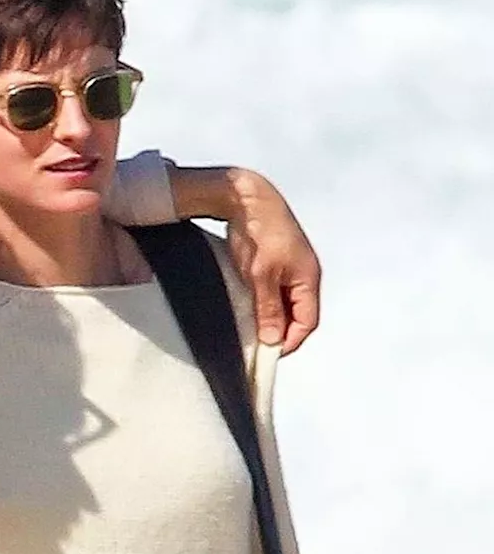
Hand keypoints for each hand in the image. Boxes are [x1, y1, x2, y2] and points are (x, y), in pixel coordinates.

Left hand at [221, 168, 320, 354]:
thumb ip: (267, 307)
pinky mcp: (274, 264)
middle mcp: (304, 275)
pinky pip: (273, 292)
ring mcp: (289, 269)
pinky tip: (245, 310)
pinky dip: (262, 304)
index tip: (268, 355)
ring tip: (249, 331)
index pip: (307, 322)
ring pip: (284, 304)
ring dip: (269, 318)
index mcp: (308, 278)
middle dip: (279, 332)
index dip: (290, 341)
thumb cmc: (258, 231)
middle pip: (297, 315)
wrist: (246, 198)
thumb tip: (272, 339)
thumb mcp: (260, 275)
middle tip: (256, 347)